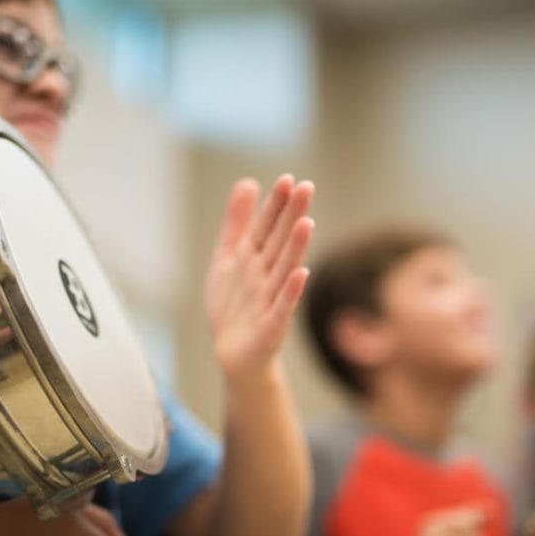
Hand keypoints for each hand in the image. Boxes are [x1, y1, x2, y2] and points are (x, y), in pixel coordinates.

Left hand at [205, 174, 313, 383]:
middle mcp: (265, 276)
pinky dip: (290, 292)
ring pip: (284, 270)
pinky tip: (301, 274)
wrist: (233, 355)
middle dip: (291, 216)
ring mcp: (270, 300)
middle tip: (306, 188)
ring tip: (305, 223)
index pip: (266, 226)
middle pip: (279, 242)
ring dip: (295, 248)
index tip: (288, 179)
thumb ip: (237, 223)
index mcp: (253, 259)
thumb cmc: (234, 307)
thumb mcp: (227, 259)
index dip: (276, 205)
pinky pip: (282, 307)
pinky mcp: (271, 327)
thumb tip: (248, 183)